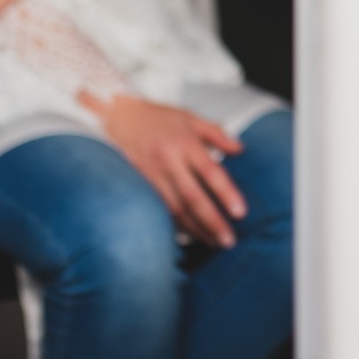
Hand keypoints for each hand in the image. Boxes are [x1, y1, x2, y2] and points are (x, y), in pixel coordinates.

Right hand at [83, 93, 247, 246]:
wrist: (118, 116)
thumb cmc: (159, 117)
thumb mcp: (190, 118)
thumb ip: (217, 134)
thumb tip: (240, 149)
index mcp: (185, 143)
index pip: (210, 172)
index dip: (226, 193)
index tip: (240, 213)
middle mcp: (168, 161)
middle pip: (193, 197)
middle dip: (212, 221)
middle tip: (229, 241)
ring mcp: (152, 175)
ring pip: (175, 208)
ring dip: (195, 228)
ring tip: (213, 242)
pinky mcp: (141, 184)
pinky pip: (160, 209)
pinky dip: (175, 224)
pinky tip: (190, 235)